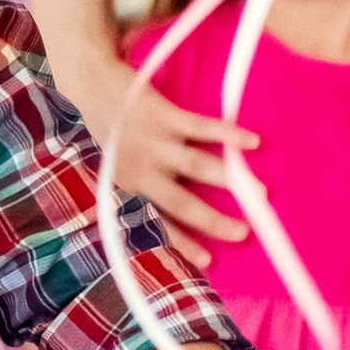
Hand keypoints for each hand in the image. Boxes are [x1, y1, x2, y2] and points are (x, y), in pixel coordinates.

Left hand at [98, 70, 251, 263]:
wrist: (89, 85)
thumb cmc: (106, 132)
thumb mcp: (112, 167)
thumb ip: (139, 187)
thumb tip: (171, 213)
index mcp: (129, 188)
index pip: (157, 222)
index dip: (182, 243)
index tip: (209, 263)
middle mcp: (142, 170)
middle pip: (181, 202)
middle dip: (212, 221)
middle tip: (244, 233)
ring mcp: (154, 143)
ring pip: (196, 166)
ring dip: (229, 180)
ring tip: (260, 194)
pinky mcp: (164, 116)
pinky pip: (202, 127)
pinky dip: (228, 134)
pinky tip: (253, 142)